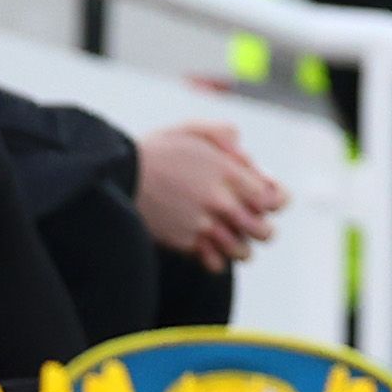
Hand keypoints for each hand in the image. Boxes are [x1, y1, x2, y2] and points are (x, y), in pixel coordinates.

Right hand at [131, 123, 283, 266]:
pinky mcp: (183, 242)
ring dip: (240, 247)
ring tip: (230, 237)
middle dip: (262, 229)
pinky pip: (214, 262)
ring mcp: (202, 224)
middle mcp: (221, 201)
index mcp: (229, 173)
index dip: (275, 202)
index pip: (275, 200)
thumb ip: (227, 137)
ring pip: (242, 253)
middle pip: (265, 232)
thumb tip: (247, 158)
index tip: (262, 200)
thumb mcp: (194, 129)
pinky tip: (210, 247)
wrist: (116, 175)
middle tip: (250, 223)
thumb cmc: (155, 150)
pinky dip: (217, 259)